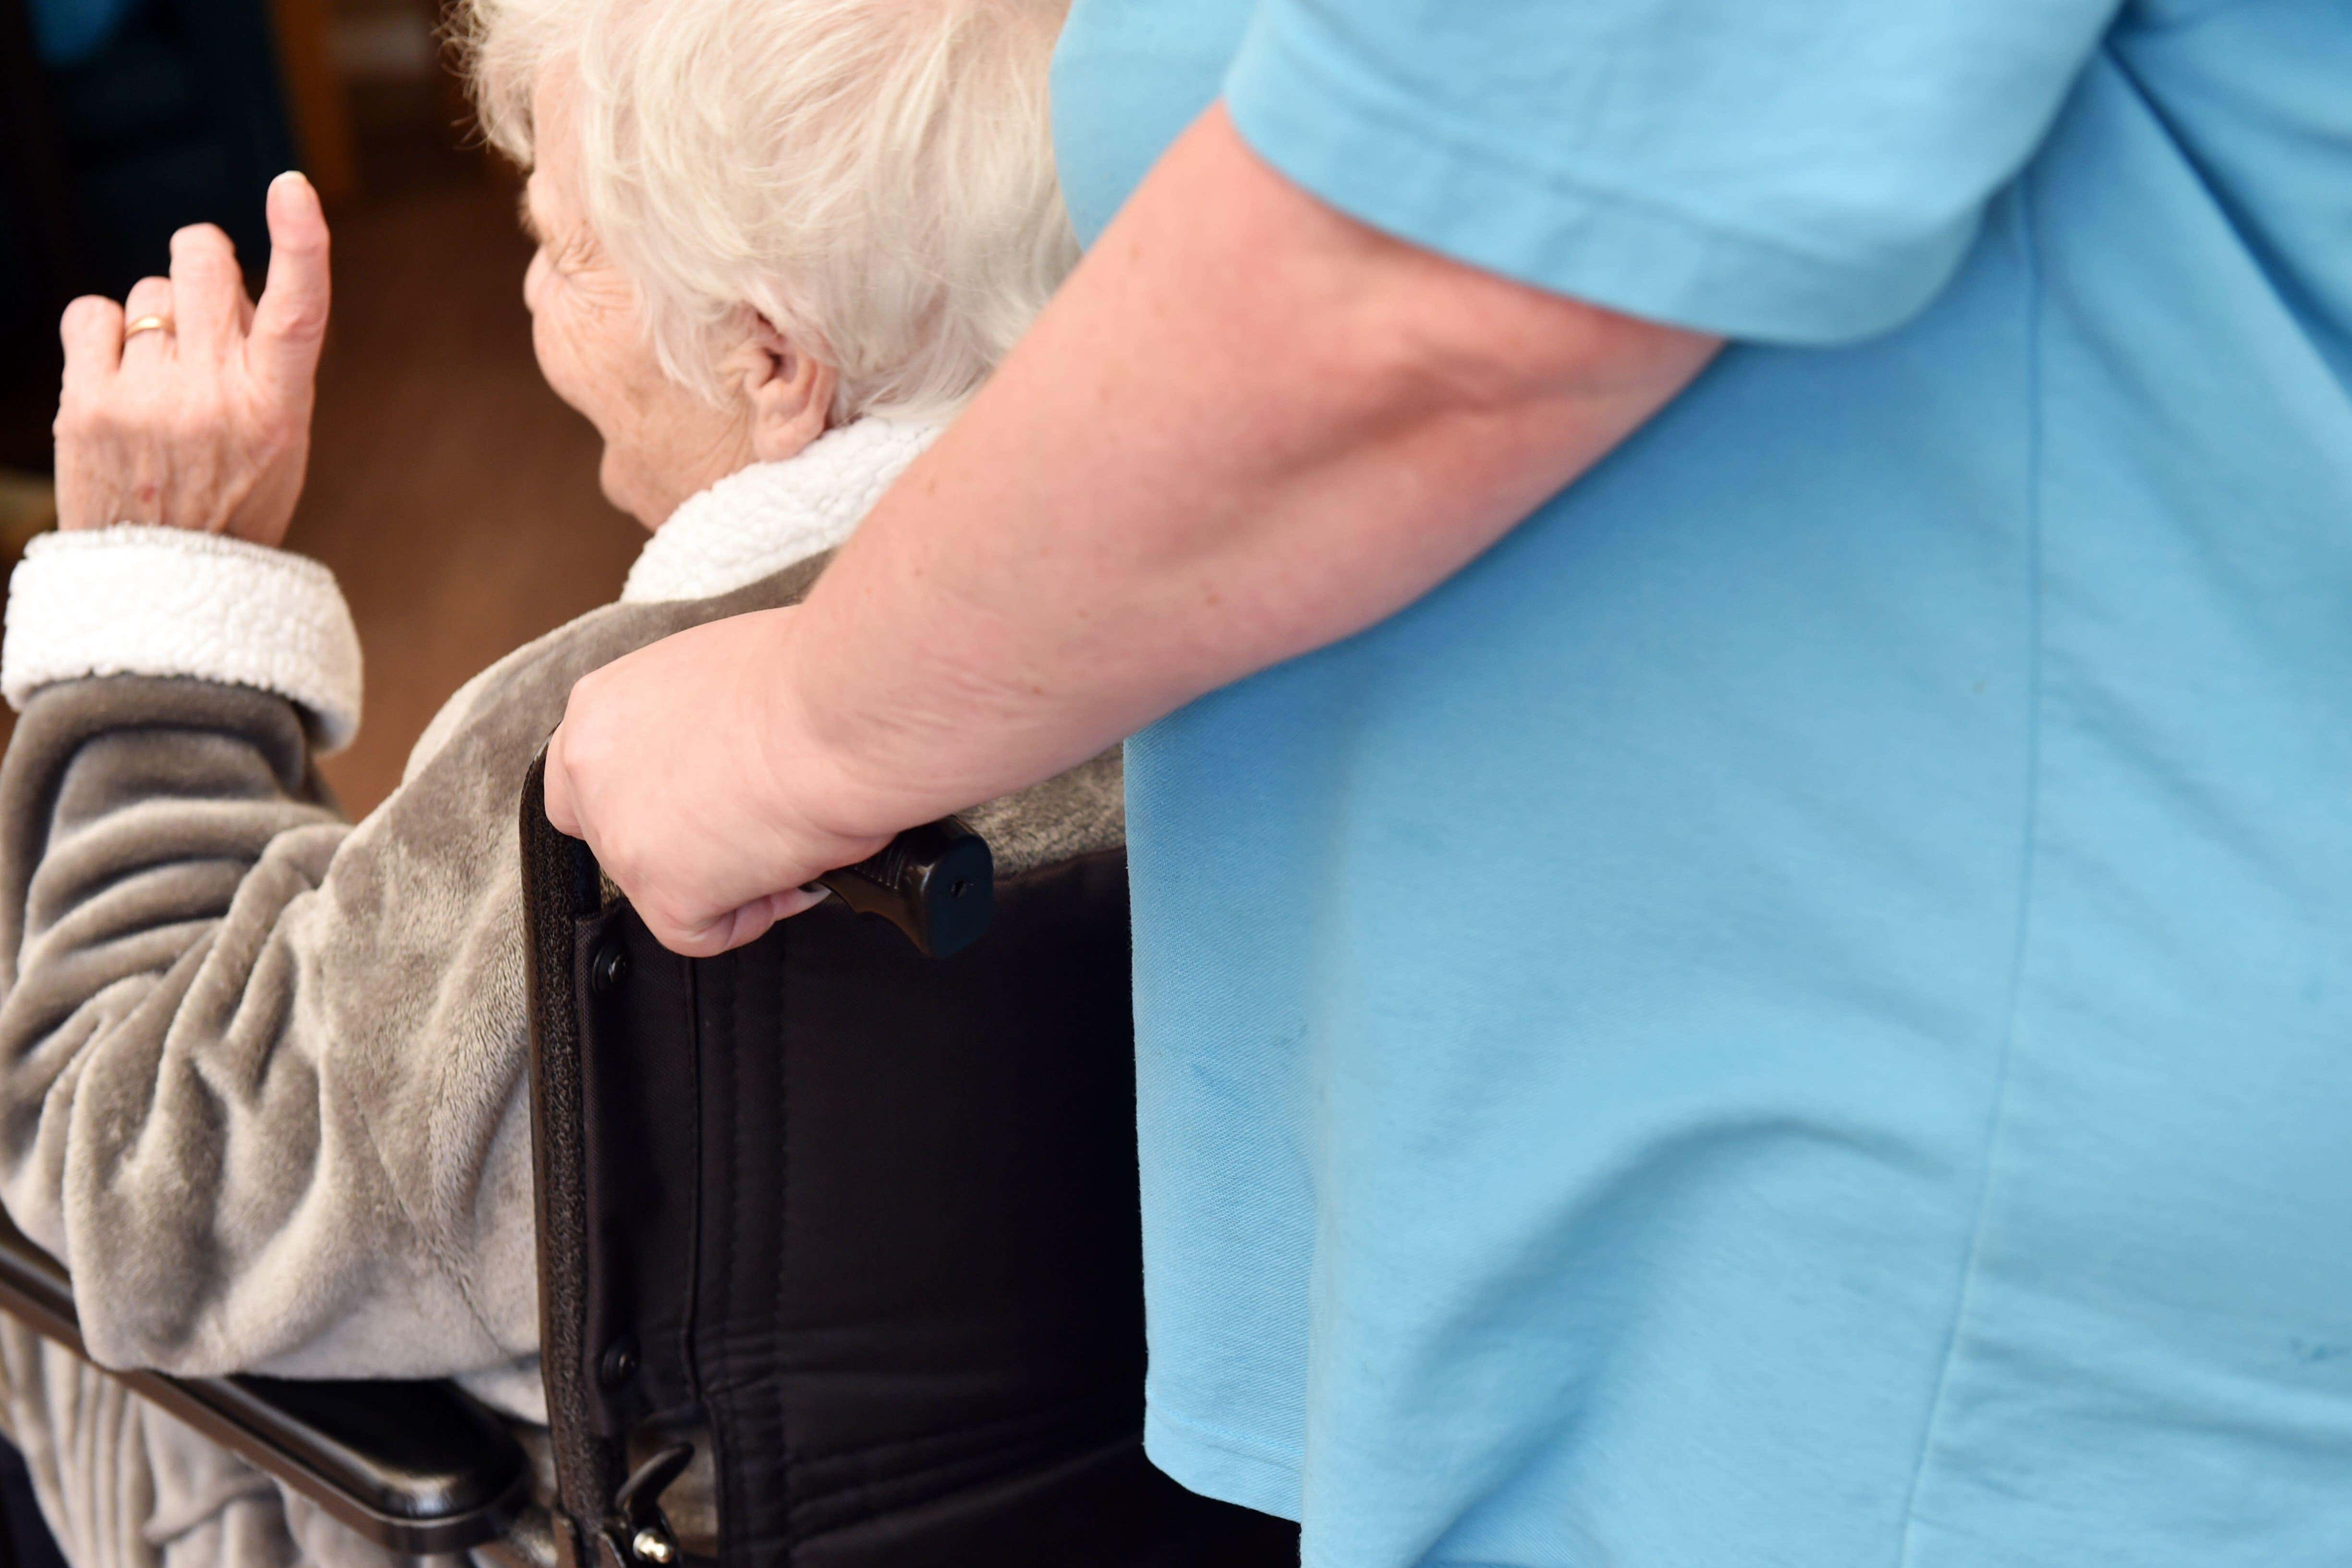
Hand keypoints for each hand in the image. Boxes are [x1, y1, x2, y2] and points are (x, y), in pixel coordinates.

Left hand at [51, 171, 330, 544]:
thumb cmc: (231, 499)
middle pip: (202, 262)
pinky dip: (104, 332)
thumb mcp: (279, 439)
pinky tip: (118, 372)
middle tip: (206, 301)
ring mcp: (147, 399)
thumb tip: (233, 284)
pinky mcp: (86, 405)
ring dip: (156, 319)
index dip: (302, 243)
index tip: (291, 189)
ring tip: (161, 379)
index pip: (300, 311)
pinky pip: (91, 313)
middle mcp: (215, 396)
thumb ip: (264, 363)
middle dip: (204, 260)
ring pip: (149, 292)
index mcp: (277, 407)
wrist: (164, 581)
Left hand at [543, 609, 894, 955]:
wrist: (844, 710)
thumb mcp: (718, 676)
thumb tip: (716, 760)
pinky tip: (793, 872)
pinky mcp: (663, 892)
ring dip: (726, 875)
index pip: (583, 778)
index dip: (642, 801)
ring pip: (662, 887)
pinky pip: (704, 933)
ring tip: (788, 838)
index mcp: (603, 708)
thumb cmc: (811, 679)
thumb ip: (687, 724)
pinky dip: (755, 914)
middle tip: (744, 828)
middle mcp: (593, 770)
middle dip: (681, 845)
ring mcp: (620, 835)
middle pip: (617, 838)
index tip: (686, 807)